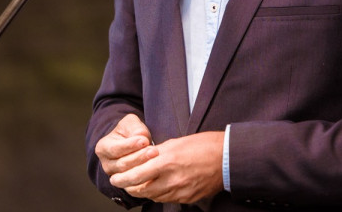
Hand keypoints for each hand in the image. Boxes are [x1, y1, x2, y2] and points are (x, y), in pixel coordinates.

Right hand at [95, 114, 158, 177]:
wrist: (131, 143)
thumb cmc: (129, 131)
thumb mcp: (130, 123)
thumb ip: (134, 127)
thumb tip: (141, 136)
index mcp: (103, 148)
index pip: (115, 149)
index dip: (130, 145)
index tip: (144, 140)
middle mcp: (106, 164)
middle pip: (122, 164)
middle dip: (139, 157)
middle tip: (154, 150)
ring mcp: (116, 176)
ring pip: (129, 174)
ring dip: (143, 165)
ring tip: (155, 156)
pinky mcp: (127, 183)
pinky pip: (136, 182)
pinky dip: (146, 175)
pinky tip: (155, 167)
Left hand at [109, 131, 224, 203]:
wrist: (227, 158)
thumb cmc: (202, 145)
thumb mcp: (176, 143)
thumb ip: (158, 153)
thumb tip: (144, 158)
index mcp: (167, 161)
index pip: (137, 174)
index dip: (123, 178)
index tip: (115, 177)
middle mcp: (172, 179)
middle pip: (142, 189)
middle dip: (129, 187)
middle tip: (121, 183)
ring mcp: (181, 191)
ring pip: (153, 196)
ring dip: (142, 191)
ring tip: (136, 185)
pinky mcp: (188, 198)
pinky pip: (167, 199)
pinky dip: (158, 194)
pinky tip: (155, 188)